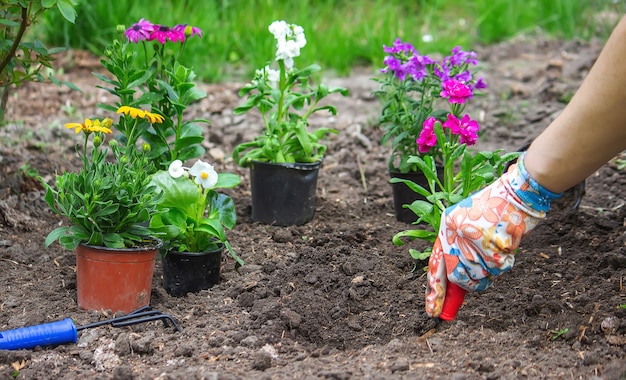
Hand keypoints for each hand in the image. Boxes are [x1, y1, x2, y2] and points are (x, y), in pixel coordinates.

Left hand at [425, 153, 562, 319]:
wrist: (516, 193)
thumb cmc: (491, 209)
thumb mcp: (465, 224)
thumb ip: (457, 250)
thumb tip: (457, 284)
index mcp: (446, 229)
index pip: (436, 267)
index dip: (435, 292)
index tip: (433, 312)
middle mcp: (456, 236)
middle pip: (459, 277)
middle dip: (470, 280)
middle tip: (483, 264)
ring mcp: (474, 243)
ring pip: (480, 277)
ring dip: (488, 270)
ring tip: (494, 248)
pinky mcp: (494, 247)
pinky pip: (498, 270)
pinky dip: (504, 261)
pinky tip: (505, 244)